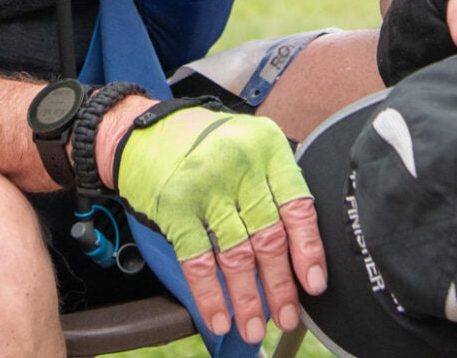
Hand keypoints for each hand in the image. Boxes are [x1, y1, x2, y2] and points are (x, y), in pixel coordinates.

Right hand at [112, 103, 325, 342]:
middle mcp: (239, 166)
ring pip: (236, 255)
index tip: (313, 283)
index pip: (297, 206)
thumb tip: (300, 248)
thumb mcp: (249, 143)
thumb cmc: (202, 141)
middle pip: (268, 237)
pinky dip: (209, 295)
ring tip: (254, 326)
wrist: (142, 131)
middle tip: (287, 316)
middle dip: (279, 285)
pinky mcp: (175, 207)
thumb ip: (274, 183)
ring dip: (247, 298)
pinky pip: (198, 260)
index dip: (308, 250)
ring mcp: (206, 187)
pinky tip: (218, 316)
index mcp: (266, 149)